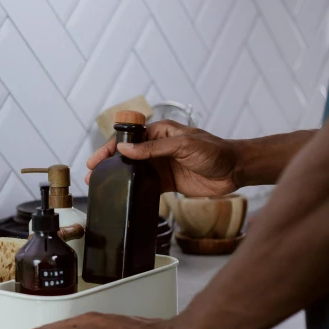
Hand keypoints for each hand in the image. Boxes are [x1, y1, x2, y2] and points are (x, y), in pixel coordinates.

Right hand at [85, 120, 240, 196]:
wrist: (235, 170)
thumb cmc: (214, 151)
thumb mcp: (183, 145)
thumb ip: (153, 148)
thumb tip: (125, 150)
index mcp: (160, 132)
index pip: (129, 139)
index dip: (111, 149)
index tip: (96, 160)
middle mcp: (158, 148)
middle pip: (128, 156)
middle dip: (109, 164)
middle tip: (92, 176)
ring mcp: (162, 165)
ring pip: (134, 172)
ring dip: (119, 179)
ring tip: (102, 188)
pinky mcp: (168, 182)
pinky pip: (146, 186)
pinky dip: (134, 190)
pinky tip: (123, 196)